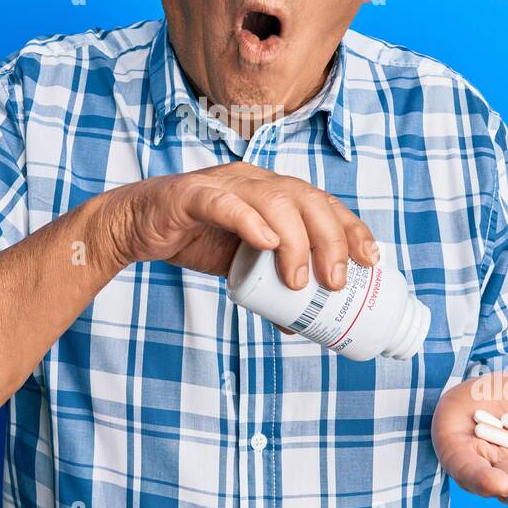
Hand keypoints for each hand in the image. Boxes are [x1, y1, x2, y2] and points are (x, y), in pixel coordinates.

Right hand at [100, 164, 380, 303]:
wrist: (135, 227)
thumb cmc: (194, 238)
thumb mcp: (241, 266)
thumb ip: (270, 286)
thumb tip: (301, 326)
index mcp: (273, 193)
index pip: (323, 203)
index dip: (351, 228)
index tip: (372, 261)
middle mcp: (254, 181)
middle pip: (306, 198)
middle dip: (330, 238)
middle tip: (336, 281)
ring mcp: (223, 183)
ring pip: (272, 199)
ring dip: (294, 239)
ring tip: (300, 281)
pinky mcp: (191, 195)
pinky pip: (224, 202)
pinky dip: (249, 220)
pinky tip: (266, 242)